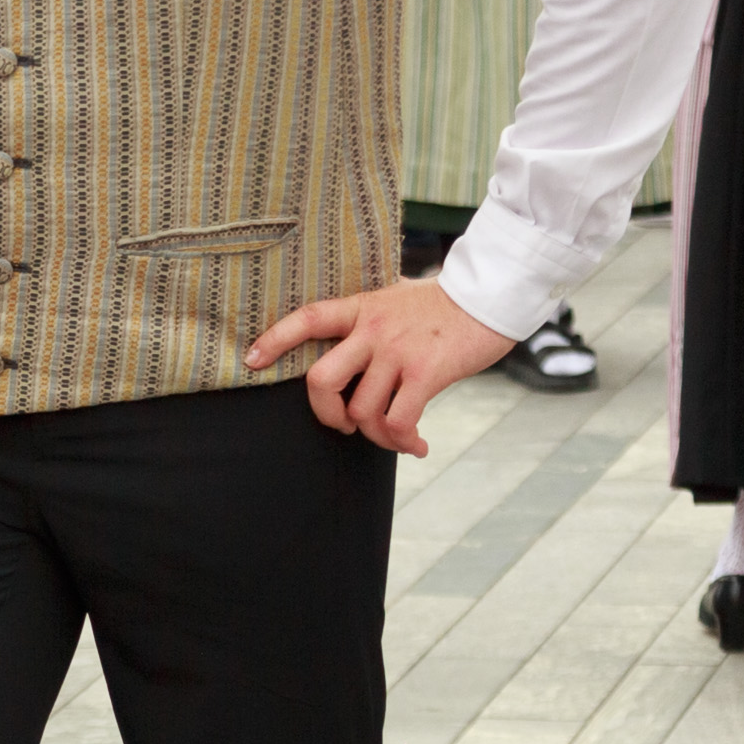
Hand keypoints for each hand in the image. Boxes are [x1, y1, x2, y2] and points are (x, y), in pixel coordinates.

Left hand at [245, 275, 510, 456]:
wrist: (492, 298)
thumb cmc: (443, 307)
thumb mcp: (396, 299)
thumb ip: (370, 319)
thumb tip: (350, 344)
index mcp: (361, 309)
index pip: (307, 319)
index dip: (274, 340)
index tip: (251, 360)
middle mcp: (373, 329)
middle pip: (321, 381)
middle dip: (325, 414)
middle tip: (342, 424)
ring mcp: (398, 351)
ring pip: (362, 412)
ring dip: (376, 436)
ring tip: (395, 436)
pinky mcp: (426, 371)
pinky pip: (398, 421)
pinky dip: (403, 442)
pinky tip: (417, 445)